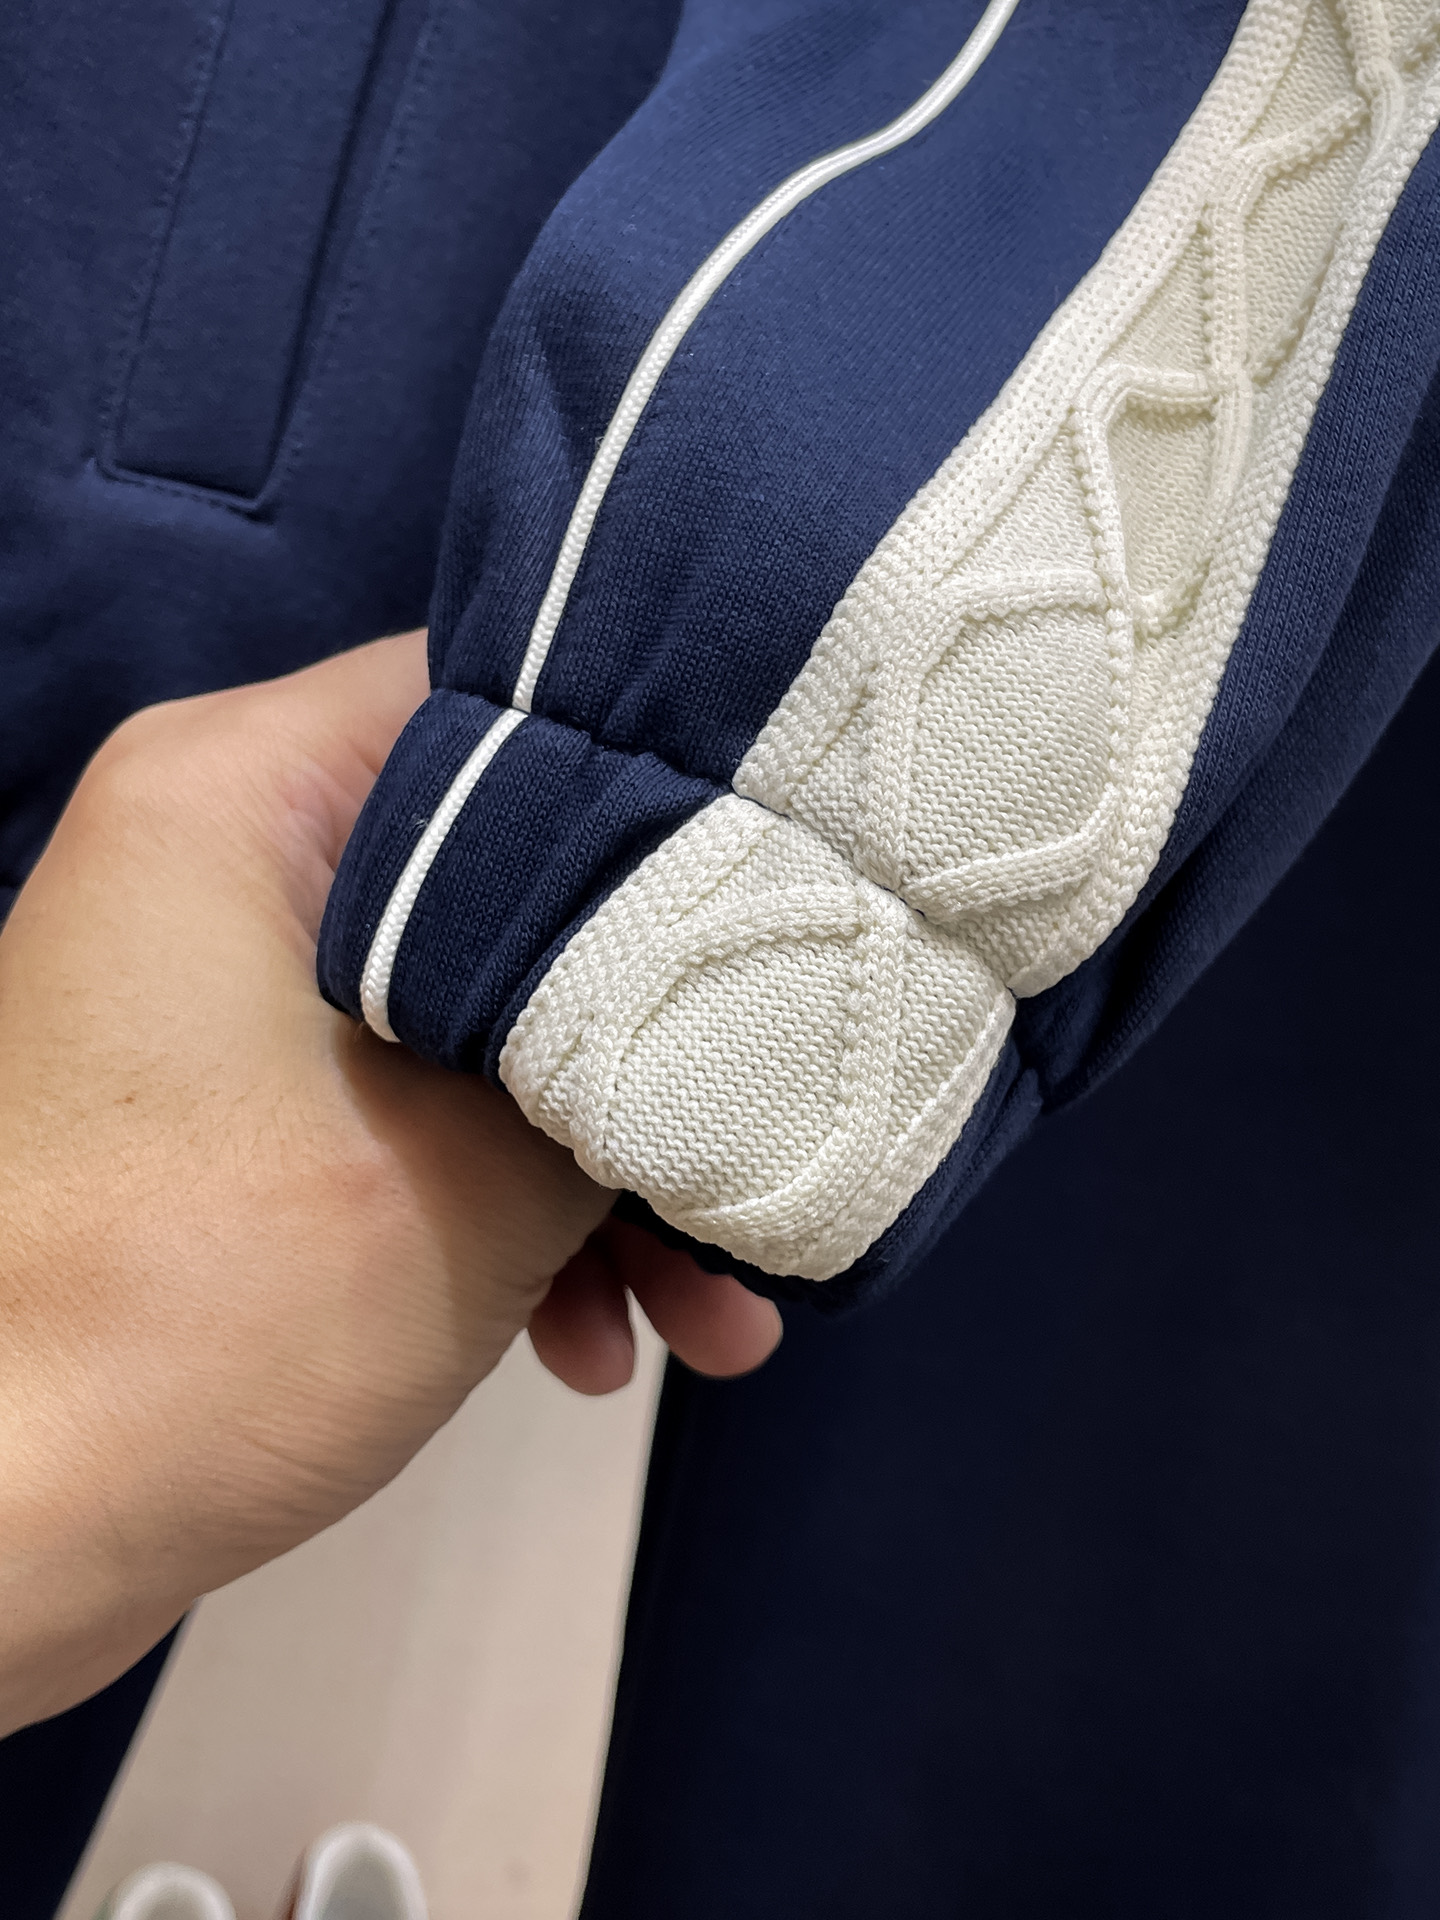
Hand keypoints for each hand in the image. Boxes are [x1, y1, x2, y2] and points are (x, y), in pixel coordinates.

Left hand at [0, 633, 778, 1734]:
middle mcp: (224, 856)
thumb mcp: (473, 1178)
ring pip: (474, 1026)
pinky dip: (504, 1216)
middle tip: (769, 1147)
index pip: (509, 698)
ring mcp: (221, 992)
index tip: (807, 884)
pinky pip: (407, 1111)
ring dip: (599, 1171)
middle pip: (510, 890)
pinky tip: (592, 1348)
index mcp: (247, 790)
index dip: (677, 786)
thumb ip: (635, 1061)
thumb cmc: (204, 1314)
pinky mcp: (229, 1110)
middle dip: (654, 1049)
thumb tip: (751, 1010)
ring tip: (716, 1322)